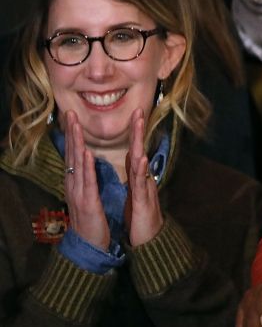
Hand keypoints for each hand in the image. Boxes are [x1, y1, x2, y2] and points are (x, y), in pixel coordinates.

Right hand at [63, 111, 110, 250]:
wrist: (89, 247)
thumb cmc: (92, 221)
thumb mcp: (88, 197)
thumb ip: (87, 180)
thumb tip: (85, 165)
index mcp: (77, 184)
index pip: (74, 155)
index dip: (73, 136)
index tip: (73, 118)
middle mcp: (74, 186)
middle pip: (72, 155)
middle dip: (72, 133)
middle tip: (70, 113)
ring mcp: (79, 194)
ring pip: (77, 164)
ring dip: (77, 143)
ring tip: (76, 125)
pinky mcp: (87, 203)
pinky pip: (87, 182)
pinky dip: (86, 166)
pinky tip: (86, 153)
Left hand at [124, 108, 162, 245]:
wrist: (150, 241)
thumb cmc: (140, 219)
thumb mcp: (134, 196)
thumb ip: (134, 178)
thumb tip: (133, 163)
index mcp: (137, 179)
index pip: (134, 152)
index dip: (133, 134)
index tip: (132, 116)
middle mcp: (143, 180)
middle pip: (139, 151)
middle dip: (138, 132)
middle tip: (139, 112)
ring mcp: (145, 189)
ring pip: (142, 162)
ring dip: (140, 144)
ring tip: (140, 128)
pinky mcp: (143, 201)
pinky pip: (141, 183)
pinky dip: (142, 169)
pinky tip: (142, 158)